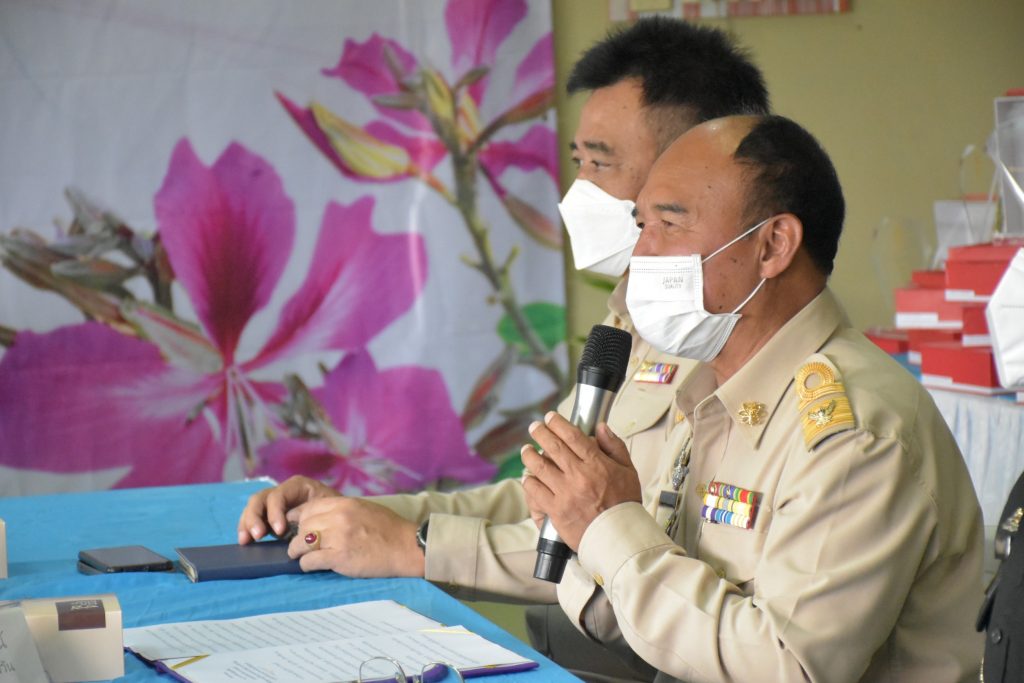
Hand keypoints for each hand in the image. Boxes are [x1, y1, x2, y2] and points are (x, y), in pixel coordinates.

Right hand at [237, 475, 338, 543]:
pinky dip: (246, 529)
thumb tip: (298, 534)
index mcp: (298, 486)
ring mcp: (273, 504)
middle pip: (261, 499)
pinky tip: (244, 541)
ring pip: (253, 508)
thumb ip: (315, 516)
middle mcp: (282, 492)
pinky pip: (252, 519)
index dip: (275, 512)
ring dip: (247, 523)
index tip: (280, 531)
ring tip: (246, 541)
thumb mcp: (331, 510)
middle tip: (258, 535)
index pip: (279, 495)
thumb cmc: (337, 512)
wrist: (341, 518)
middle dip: (255, 517)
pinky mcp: (268, 516)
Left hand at [287, 497, 423, 577]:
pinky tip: (313, 566)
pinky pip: (309, 561)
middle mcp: (338, 518)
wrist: (407, 547)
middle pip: (302, 526)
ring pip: (300, 544)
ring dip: (298, 552)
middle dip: (298, 537)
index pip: (308, 507)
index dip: (300, 519)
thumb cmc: (389, 529)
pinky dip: (307, 565)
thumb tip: (320, 517)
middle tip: (301, 546)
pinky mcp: (338, 558)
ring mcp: (337, 537)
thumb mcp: (364, 509)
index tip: (299, 528)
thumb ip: (342, 510)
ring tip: (303, 557)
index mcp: (344, 504)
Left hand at [521, 412, 640, 550]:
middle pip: (553, 447)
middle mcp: (578, 476)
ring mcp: (565, 493)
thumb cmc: (625, 504)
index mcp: (596, 464)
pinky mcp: (556, 510)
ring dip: (530, 455)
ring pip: (540, 467)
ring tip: (526, 450)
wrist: (620, 537)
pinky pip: (536, 491)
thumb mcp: (628, 471)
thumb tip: (601, 427)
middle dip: (540, 433)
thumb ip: (614, 446)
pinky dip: (530, 481)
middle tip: (535, 427)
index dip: (558, 423)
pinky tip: (528, 477)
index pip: (573, 436)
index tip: (551, 417)